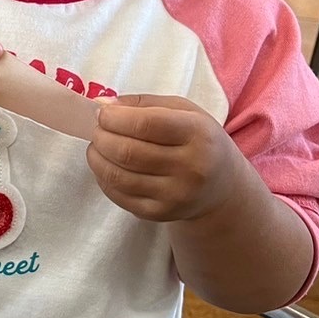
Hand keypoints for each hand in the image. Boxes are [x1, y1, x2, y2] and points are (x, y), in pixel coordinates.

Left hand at [87, 94, 242, 221]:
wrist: (222, 186)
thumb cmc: (198, 140)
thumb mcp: (183, 111)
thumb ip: (143, 104)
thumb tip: (102, 104)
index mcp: (198, 134)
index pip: (146, 124)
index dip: (114, 118)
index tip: (102, 113)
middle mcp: (191, 168)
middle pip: (127, 152)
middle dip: (101, 137)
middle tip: (97, 130)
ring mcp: (175, 195)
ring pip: (118, 176)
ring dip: (97, 158)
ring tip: (97, 146)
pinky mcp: (160, 214)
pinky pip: (118, 195)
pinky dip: (103, 178)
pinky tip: (106, 166)